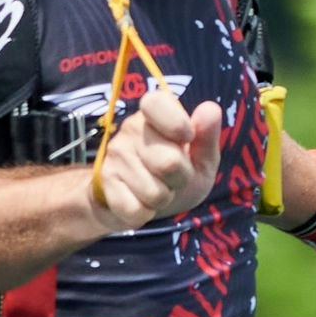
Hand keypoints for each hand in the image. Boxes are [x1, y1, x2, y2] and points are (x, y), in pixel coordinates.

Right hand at [88, 88, 220, 231]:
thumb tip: (211, 109)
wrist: (139, 201)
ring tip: (157, 187)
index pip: (156, 103)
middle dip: (180, 179)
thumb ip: (207, 136)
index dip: (177, 124)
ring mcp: (115, 156)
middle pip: (168, 163)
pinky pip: (136, 210)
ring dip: (163, 198)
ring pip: (154, 192)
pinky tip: (141, 201)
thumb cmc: (176, 174)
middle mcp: (130, 129)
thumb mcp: (201, 158)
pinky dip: (146, 213)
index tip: (187, 138)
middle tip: (174, 176)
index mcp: (154, 114)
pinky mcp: (105, 183)